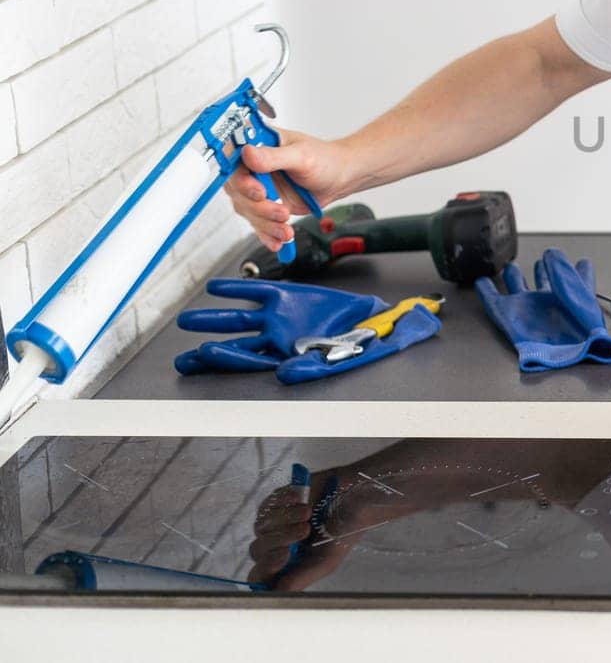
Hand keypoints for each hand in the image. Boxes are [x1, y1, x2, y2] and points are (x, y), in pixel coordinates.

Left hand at [173, 280, 385, 373]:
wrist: (375, 321)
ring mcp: (277, 318)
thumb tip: (282, 375)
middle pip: (233, 347)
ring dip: (212, 321)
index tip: (205, 352)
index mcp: (283, 359)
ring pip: (238, 322)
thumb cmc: (358, 347)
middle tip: (182, 358)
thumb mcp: (337, 360)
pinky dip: (236, 290)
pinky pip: (256, 292)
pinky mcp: (286, 295)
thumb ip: (309, 368)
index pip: (247, 361)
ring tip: (186, 321)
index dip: (226, 358)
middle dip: (207, 353)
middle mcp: (274, 341)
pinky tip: (215, 288)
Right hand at [222, 128, 355, 250]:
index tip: (258, 192)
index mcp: (258, 146)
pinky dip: (267, 234)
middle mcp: (253, 167)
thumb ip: (273, 156)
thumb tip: (247, 152)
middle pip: (238, 191)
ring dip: (266, 223)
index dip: (241, 180)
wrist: (338, 178)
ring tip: (286, 227)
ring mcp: (258, 188)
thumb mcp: (301, 156)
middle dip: (259, 207)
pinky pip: (259, 223)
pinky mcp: (265, 206)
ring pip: (248, 210)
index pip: (233, 162)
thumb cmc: (324, 160)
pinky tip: (277, 241)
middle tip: (281, 211)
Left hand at [247, 466, 412, 590]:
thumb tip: (279, 592)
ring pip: (261, 527)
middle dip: (279, 540)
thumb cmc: (345, 530)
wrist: (356, 497)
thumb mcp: (328, 559)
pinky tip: (300, 499)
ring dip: (285, 519)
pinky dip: (282, 503)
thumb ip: (302, 576)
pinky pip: (266, 506)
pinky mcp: (275, 503)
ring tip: (308, 511)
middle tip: (304, 529)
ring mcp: (274, 525)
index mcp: (288, 566)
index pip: (262, 576)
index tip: (284, 554)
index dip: (265, 569)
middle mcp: (277, 547)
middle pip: (257, 550)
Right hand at [474, 250, 610, 371]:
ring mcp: (526, 308)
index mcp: (566, 294)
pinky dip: (486, 290)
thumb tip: (554, 252)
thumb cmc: (580, 328)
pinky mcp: (507, 316)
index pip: (571, 277)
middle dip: (541, 270)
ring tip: (511, 268)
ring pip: (517, 287)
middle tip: (540, 262)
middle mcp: (546, 301)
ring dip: (513, 277)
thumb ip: (568, 272)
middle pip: (542, 281)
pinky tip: (481, 281)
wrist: (565, 356)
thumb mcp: (580, 292)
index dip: (574, 269)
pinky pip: (492, 301)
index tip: (578, 261)